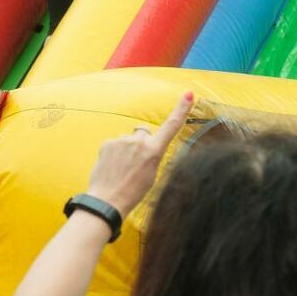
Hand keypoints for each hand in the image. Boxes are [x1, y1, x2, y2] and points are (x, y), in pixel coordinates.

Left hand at [85, 91, 193, 215]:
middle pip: (143, 132)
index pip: (171, 126)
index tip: (189, 94)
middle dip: (141, 141)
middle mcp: (139, 141)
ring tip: (121, 169)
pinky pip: (114, 144)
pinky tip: (111, 167)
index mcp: (155, 150)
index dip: (181, 109)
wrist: (108, 200)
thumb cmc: (133, 191)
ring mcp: (122, 141)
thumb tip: (145, 146)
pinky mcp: (107, 143)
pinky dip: (113, 153)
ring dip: (125, 149)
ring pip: (127, 139)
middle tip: (134, 162)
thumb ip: (151, 154)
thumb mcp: (152, 174)